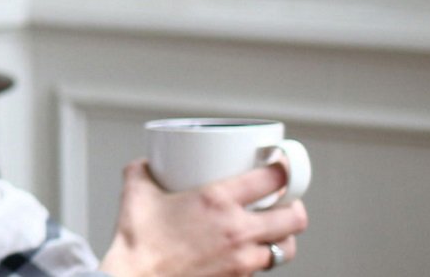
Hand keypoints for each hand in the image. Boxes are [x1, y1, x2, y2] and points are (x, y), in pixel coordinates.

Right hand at [98, 159, 308, 276]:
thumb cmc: (138, 244)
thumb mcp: (136, 194)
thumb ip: (143, 171)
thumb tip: (147, 164)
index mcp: (217, 201)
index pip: (273, 178)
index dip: (283, 169)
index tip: (280, 165)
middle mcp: (237, 230)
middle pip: (294, 217)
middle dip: (294, 207)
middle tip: (283, 201)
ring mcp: (241, 260)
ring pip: (286, 248)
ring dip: (283, 237)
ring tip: (272, 230)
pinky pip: (262, 269)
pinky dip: (259, 259)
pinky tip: (246, 253)